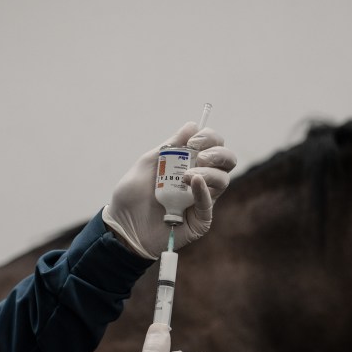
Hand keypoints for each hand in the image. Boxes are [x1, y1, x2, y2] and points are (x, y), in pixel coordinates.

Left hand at [103, 122, 236, 258]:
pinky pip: (209, 203)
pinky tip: (193, 183)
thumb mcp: (148, 164)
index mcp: (190, 164)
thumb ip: (170, 145)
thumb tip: (193, 125)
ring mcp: (202, 200)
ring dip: (209, 172)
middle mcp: (201, 180)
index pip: (213, 145)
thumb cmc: (132, 197)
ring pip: (223, 180)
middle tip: (200, 157)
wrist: (123, 226)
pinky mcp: (200, 219)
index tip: (192, 141)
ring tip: (187, 177)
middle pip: (227, 160)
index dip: (209, 138)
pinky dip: (204, 190)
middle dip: (217, 153)